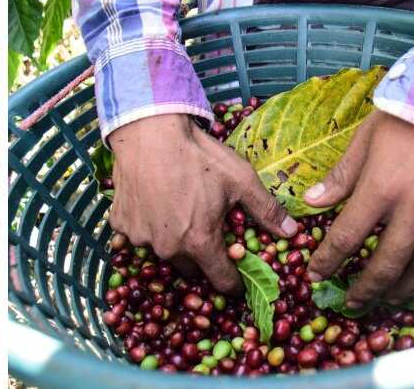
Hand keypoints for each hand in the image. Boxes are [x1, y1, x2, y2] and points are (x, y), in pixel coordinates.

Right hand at [108, 114, 298, 292]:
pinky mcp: (121, 224)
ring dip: (172, 240)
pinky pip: (138, 234)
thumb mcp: (240, 179)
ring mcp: (141, 237)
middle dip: (202, 256)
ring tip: (177, 210)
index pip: (222, 281)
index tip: (236, 273)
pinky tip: (154, 201)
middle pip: (191, 269)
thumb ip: (266, 209)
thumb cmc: (198, 155)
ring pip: (163, 251)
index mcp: (200, 242)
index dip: (233, 281)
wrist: (149, 131)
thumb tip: (293, 232)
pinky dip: (147, 224)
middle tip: (205, 230)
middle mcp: (168, 248)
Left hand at [304, 111, 413, 307]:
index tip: (316, 275)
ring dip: (404, 290)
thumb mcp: (366, 139)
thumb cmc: (409, 115)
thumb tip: (312, 202)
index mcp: (381, 189)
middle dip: (366, 290)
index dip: (328, 261)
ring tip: (388, 299)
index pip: (346, 238)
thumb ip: (341, 176)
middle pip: (387, 265)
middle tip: (352, 303)